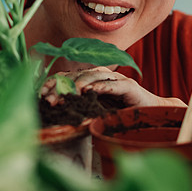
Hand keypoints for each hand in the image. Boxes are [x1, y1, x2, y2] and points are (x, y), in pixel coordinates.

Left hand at [42, 66, 185, 107]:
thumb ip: (82, 109)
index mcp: (92, 82)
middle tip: (47, 98)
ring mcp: (116, 80)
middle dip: (61, 86)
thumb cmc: (123, 115)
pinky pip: (113, 84)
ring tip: (68, 93)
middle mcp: (102, 77)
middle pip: (77, 75)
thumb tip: (57, 114)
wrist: (152, 115)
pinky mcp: (129, 86)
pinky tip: (91, 91)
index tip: (39, 94)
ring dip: (79, 84)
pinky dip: (102, 86)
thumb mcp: (97, 113)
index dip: (54, 83)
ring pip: (94, 76)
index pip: (69, 77)